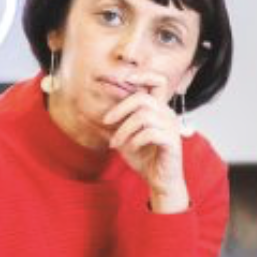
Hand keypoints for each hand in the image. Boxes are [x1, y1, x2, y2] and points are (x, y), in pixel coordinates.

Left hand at [103, 72, 188, 212]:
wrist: (159, 181)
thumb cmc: (144, 158)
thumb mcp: (121, 139)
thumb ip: (107, 126)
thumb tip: (83, 114)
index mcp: (158, 109)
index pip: (158, 82)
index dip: (142, 75)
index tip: (120, 77)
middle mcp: (168, 114)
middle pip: (143, 98)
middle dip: (120, 108)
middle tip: (106, 122)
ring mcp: (172, 127)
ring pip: (144, 116)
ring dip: (124, 129)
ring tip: (116, 143)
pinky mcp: (173, 141)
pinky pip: (150, 132)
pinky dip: (135, 140)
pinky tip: (130, 148)